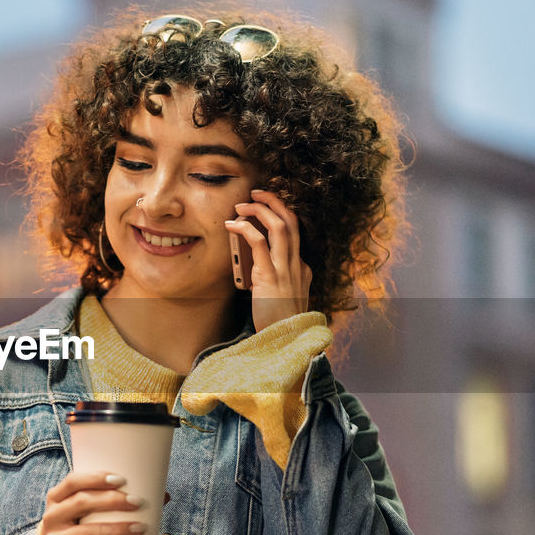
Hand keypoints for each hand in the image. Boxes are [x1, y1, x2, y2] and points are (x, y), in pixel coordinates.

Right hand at [38, 471, 148, 534]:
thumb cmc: (78, 529)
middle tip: (137, 502)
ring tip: (141, 527)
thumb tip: (163, 495)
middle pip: (82, 503)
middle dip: (112, 501)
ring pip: (89, 532)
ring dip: (118, 529)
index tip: (121, 479)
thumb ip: (114, 502)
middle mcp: (52, 516)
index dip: (96, 478)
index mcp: (57, 498)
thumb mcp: (85, 513)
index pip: (74, 481)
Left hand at [225, 189, 312, 330]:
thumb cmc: (279, 323)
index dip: (280, 214)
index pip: (295, 232)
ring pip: (279, 226)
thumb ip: (276, 278)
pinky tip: (232, 226)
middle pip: (291, 221)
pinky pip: (259, 243)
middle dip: (274, 202)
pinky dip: (245, 229)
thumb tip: (256, 262)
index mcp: (301, 268)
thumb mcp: (283, 297)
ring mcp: (285, 270)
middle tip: (256, 193)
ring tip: (242, 205)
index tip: (265, 206)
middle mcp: (297, 265)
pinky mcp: (269, 277)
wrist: (286, 342)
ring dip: (260, 210)